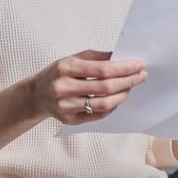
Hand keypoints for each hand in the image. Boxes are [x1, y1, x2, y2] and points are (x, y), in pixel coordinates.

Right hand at [29, 49, 147, 124]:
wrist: (36, 95)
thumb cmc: (58, 73)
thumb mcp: (73, 58)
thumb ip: (97, 57)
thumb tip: (122, 57)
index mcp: (66, 68)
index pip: (102, 69)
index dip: (124, 68)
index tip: (138, 65)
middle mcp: (64, 88)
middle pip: (105, 87)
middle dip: (128, 81)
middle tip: (141, 76)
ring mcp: (66, 106)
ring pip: (103, 104)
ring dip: (122, 95)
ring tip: (130, 88)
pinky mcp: (69, 120)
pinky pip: (97, 115)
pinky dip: (111, 107)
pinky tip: (117, 98)